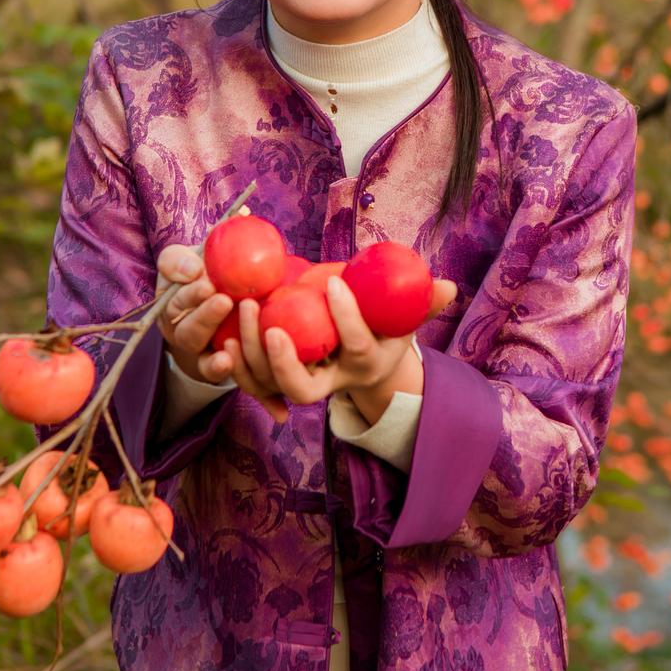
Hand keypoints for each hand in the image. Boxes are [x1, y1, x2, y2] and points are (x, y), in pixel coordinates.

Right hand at [154, 244, 287, 423]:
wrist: (217, 307)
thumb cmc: (206, 276)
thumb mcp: (202, 256)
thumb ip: (217, 237)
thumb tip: (245, 213)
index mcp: (174, 300)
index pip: (175, 295)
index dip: (187, 289)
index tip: (204, 277)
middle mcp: (183, 331)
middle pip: (188, 331)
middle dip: (203, 317)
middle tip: (223, 300)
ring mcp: (202, 356)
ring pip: (205, 361)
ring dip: (216, 360)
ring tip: (228, 356)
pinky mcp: (227, 375)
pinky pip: (242, 387)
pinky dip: (258, 397)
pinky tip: (275, 407)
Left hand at [223, 275, 457, 417]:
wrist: (363, 363)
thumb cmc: (384, 331)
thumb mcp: (405, 318)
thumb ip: (424, 302)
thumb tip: (449, 286)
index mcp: (363, 365)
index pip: (356, 346)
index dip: (346, 318)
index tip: (331, 280)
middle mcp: (331, 383)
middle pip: (304, 389)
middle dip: (285, 363)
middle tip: (272, 327)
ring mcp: (301, 384)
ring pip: (270, 383)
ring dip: (251, 353)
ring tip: (245, 309)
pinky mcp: (276, 381)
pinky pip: (251, 379)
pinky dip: (235, 361)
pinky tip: (222, 331)